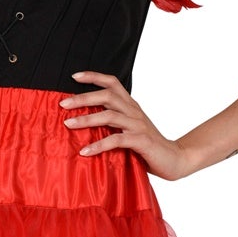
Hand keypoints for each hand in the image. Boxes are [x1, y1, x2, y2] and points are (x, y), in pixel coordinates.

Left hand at [59, 72, 196, 179]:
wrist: (174, 159)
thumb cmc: (147, 147)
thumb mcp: (128, 130)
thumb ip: (112, 124)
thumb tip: (82, 124)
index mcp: (130, 105)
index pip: (112, 83)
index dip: (94, 76)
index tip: (74, 76)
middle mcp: (134, 111)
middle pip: (107, 96)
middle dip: (83, 98)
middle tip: (62, 103)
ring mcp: (138, 125)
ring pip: (109, 115)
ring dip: (86, 119)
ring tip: (68, 124)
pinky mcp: (141, 141)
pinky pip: (116, 140)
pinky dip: (99, 145)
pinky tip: (85, 151)